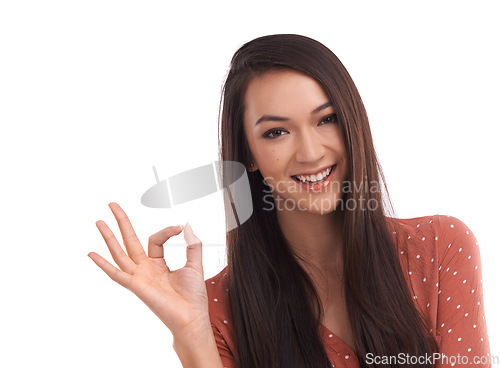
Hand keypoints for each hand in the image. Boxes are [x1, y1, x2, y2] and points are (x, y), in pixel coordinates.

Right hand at [88, 202, 209, 335]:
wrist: (191, 316)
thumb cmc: (193, 296)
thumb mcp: (195, 264)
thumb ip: (192, 245)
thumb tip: (186, 225)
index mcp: (158, 263)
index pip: (155, 239)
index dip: (167, 230)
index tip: (180, 227)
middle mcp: (145, 269)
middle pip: (129, 240)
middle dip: (122, 222)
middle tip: (112, 204)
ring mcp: (139, 277)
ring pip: (120, 253)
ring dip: (109, 237)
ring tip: (99, 221)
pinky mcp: (136, 286)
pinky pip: (117, 274)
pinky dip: (103, 265)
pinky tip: (92, 254)